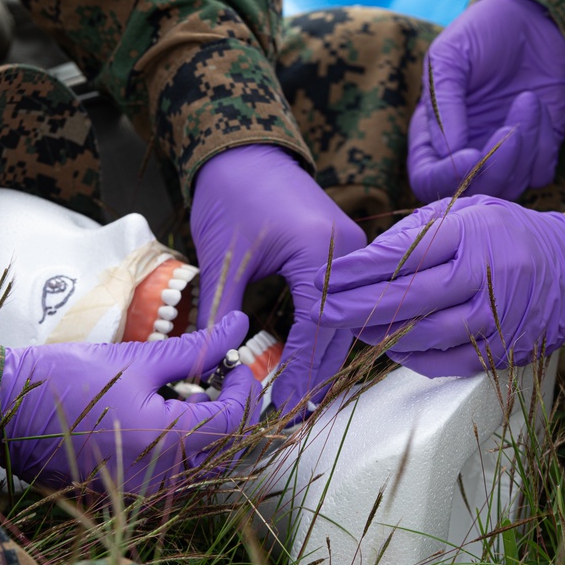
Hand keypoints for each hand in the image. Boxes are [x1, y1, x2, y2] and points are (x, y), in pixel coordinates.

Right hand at [0, 311, 262, 494]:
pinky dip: (180, 446)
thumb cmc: (65, 376)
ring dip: (206, 428)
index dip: (243, 388)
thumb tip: (240, 325)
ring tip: (186, 392)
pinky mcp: (124, 495)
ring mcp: (139, 492)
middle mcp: (156, 477)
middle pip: (224, 449)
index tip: (235, 362)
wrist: (5, 408)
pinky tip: (161, 415)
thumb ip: (197, 348)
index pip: (233, 421)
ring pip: (200, 465)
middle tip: (218, 375)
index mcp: (163, 440)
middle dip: (229, 408)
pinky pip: (172, 475)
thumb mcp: (138, 358)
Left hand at [191, 145, 365, 415]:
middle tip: (291, 416)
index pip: (317, 329)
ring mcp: (353, 254)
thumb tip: (212, 367)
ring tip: (298, 398)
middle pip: (340, 332)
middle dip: (315, 376)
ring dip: (322, 359)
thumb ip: (222, 313)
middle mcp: (350, 254)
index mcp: (323, 252)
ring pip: (345, 322)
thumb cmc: (231, 193)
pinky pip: (341, 305)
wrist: (245, 149)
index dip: (298, 373)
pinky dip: (325, 334)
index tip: (281, 409)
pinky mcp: (345, 255)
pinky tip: (305, 361)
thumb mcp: (224, 257)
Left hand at [310, 196, 564, 377]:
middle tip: (319, 310)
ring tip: (349, 328)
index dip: (356, 271)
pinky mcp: (504, 348)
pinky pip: (447, 361)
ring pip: (424, 335)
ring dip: (379, 335)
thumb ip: (417, 232)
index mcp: (471, 233)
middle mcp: (484, 274)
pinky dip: (412, 358)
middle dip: (353, 307)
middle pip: (406, 299)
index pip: (401, 256)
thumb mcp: (467, 211)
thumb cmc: (508, 233)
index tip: (323, 278)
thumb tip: (363, 260)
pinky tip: (389, 347)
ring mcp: (496, 315)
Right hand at [408, 0, 564, 201]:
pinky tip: (537, 106)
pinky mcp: (536, 153)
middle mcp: (463, 155)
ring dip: (524, 150)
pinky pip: (540, 173)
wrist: (535, 17)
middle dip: (494, 168)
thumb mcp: (449, 57)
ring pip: (509, 187)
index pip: (426, 180)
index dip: (447, 177)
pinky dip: (544, 146)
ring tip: (527, 100)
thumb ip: (443, 105)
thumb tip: (450, 152)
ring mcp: (501, 157)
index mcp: (431, 137)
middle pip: (470, 194)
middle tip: (510, 130)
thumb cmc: (481, 33)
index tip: (472, 153)